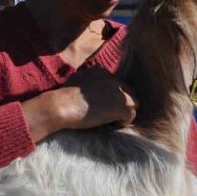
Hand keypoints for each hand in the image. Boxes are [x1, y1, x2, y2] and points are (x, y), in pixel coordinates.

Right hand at [22, 67, 137, 141]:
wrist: (62, 105)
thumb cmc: (63, 95)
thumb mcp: (76, 78)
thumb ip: (86, 77)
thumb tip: (85, 78)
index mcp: (103, 71)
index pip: (117, 83)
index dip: (113, 95)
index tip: (105, 103)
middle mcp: (114, 79)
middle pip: (129, 92)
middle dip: (122, 102)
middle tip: (111, 112)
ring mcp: (119, 93)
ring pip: (134, 102)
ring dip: (125, 111)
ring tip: (114, 119)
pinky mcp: (120, 106)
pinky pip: (131, 115)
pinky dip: (125, 121)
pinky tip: (115, 124)